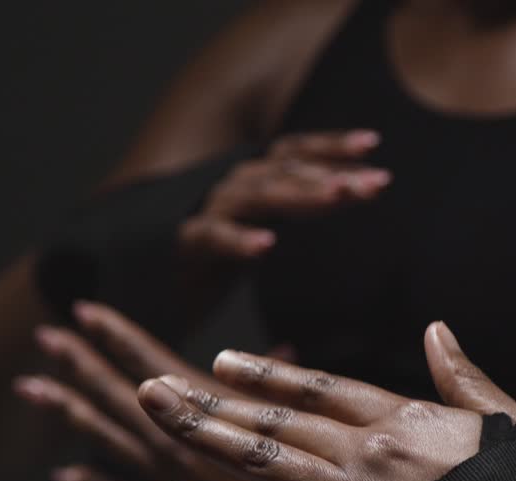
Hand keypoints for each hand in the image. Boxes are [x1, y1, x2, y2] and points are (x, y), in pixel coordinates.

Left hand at [14, 302, 304, 480]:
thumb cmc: (336, 469)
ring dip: (72, 413)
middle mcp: (186, 448)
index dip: (117, 335)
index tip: (84, 310)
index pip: (152, 364)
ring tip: (31, 388)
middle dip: (82, 364)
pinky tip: (67, 475)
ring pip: (112, 442)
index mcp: (216, 415)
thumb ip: (287, 382)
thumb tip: (283, 349)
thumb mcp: (316, 413)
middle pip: (121, 397)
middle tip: (44, 337)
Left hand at [137, 322, 515, 480]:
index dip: (269, 374)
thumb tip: (435, 328)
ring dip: (201, 436)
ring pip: (261, 462)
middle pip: (275, 421)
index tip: (227, 359)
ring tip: (154, 411)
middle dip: (211, 400)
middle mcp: (368, 451)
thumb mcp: (506, 414)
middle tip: (157, 382)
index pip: (320, 389)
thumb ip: (460, 374)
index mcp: (405, 417)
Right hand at [179, 130, 390, 258]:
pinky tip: (266, 245)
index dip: (329, 146)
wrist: (138, 300)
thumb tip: (355, 220)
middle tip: (376, 183)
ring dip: (299, 193)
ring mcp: (201, 214)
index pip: (291, 155)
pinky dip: (236, 239)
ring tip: (337, 197)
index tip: (372, 145)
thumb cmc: (199, 274)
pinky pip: (208, 235)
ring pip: (254, 194)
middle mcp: (227, 191)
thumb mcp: (256, 248)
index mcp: (248, 188)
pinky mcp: (179, 247)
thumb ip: (296, 235)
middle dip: (332, 174)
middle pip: (284, 171)